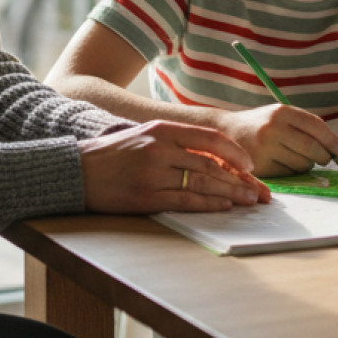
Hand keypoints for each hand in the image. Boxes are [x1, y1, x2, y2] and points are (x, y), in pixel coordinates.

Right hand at [78, 120, 270, 213]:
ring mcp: (153, 174)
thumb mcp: (145, 136)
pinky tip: (223, 206)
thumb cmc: (113, 155)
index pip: (210, 139)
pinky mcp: (146, 197)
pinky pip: (185, 200)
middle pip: (211, 164)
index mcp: (162, 130)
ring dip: (231, 193)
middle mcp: (160, 149)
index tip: (250, 166)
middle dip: (240, 179)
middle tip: (260, 192)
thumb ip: (176, 143)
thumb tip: (214, 159)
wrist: (76, 170)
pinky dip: (208, 204)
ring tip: (249, 201)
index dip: (235, 153)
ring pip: (203, 183)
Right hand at [215, 105, 337, 176]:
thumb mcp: (278, 115)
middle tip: (324, 159)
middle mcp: (273, 128)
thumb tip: (334, 147)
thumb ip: (304, 125)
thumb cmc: (259, 124)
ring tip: (297, 158)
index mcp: (281, 112)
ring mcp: (264, 148)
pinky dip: (291, 172)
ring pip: (301, 164)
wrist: (224, 132)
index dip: (331, 140)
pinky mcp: (259, 166)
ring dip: (306, 165)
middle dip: (323, 157)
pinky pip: (288, 174)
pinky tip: (282, 163)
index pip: (316, 126)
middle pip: (312, 148)